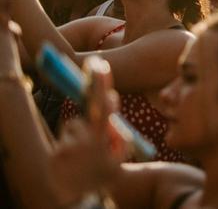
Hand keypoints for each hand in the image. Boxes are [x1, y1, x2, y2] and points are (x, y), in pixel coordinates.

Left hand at [49, 57, 125, 205]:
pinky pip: (63, 140)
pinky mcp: (55, 155)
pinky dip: (68, 146)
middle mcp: (84, 140)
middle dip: (91, 90)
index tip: (100, 64)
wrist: (87, 200)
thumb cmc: (107, 174)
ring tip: (84, 154)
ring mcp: (68, 147)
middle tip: (94, 66)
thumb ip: (118, 128)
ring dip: (78, 134)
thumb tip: (110, 102)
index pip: (103, 105)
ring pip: (72, 126)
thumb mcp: (121, 153)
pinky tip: (73, 162)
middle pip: (83, 111)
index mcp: (103, 139)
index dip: (102, 83)